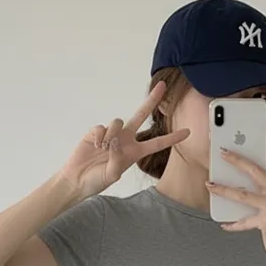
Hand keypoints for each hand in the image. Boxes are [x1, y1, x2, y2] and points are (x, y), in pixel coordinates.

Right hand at [59, 82, 189, 199]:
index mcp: (135, 152)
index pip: (157, 143)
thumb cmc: (96, 180)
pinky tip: (95, 146)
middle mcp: (125, 139)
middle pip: (141, 115)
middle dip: (152, 100)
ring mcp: (111, 134)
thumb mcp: (112, 175)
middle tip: (162, 86)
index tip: (187, 132)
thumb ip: (118, 159)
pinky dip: (99, 137)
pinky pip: (102, 127)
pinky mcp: (96, 131)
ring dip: (112, 135)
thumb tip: (116, 141)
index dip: (172, 138)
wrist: (77, 179)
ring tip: (103, 150)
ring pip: (118, 121)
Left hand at [205, 120, 265, 265]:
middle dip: (237, 159)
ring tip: (209, 185)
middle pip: (255, 170)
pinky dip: (233, 224)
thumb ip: (262, 190)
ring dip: (224, 190)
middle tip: (221, 151)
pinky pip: (244, 221)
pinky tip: (223, 224)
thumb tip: (236, 183)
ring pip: (243, 195)